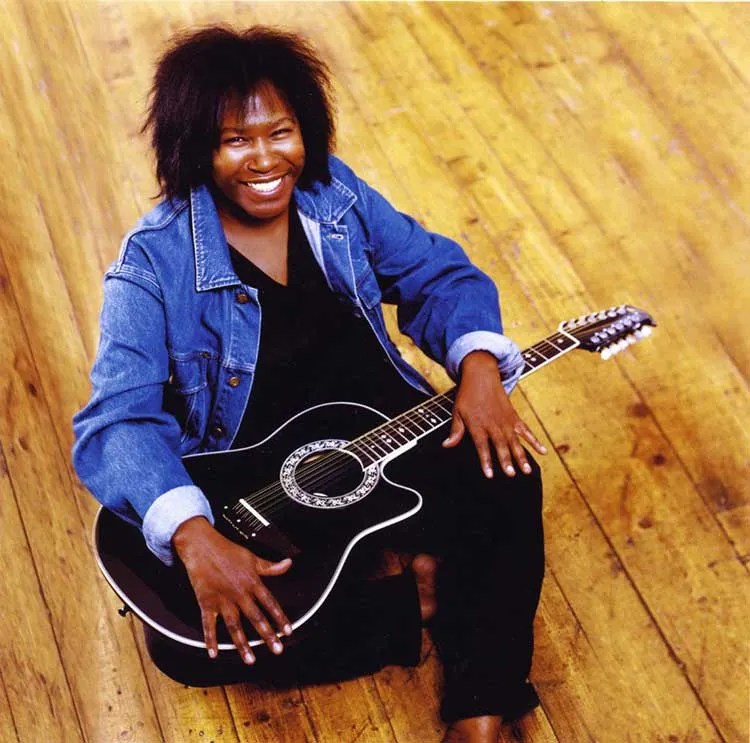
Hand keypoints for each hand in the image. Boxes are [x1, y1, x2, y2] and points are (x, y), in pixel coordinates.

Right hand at [172, 516, 292, 663]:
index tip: (288, 632)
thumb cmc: (227, 551)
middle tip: (277, 650)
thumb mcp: (252, 557)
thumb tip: (288, 563)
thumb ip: (270, 566)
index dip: (280, 618)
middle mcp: (239, 593)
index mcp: (252, 582)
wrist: (202, 546)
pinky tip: (214, 654)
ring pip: (234, 626)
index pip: (270, 603)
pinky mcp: (206, 602)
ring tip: (250, 660)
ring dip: (242, 644)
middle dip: (267, 635)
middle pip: (255, 617)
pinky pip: (208, 625)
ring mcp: (222, 599)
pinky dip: (210, 640)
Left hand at [442, 350, 546, 477]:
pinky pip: (526, 431)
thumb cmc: (467, 395)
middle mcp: (494, 424)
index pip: (482, 446)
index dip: (486, 461)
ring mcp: (506, 421)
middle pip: (501, 445)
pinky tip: (543, 452)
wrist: (481, 375)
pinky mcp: (514, 417)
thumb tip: (446, 445)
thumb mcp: (457, 412)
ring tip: (527, 470)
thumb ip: (455, 430)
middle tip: (511, 474)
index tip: (489, 474)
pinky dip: (535, 441)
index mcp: (478, 424)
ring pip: (515, 441)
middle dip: (506, 460)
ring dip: (521, 456)